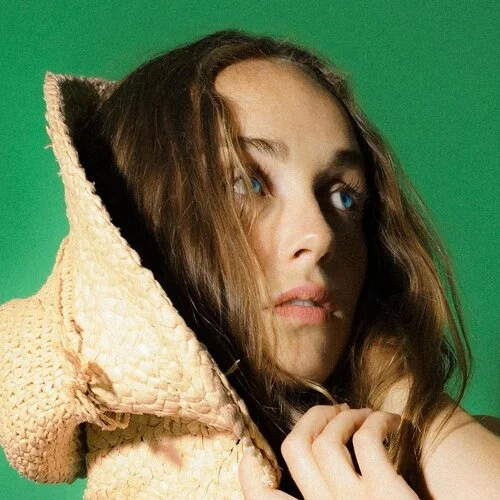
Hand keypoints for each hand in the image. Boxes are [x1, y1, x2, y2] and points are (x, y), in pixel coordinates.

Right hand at [239, 405, 418, 498]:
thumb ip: (325, 498)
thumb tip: (314, 463)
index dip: (250, 475)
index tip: (250, 455)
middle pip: (296, 447)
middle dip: (312, 417)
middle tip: (334, 409)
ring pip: (327, 439)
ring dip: (345, 416)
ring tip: (363, 414)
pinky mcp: (386, 494)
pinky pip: (367, 440)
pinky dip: (377, 421)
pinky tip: (391, 420)